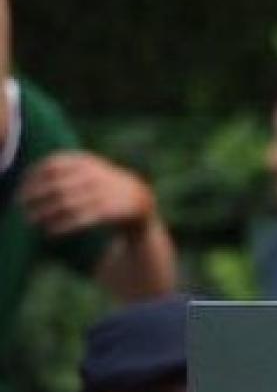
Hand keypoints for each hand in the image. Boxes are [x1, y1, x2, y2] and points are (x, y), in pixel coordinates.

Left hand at [20, 151, 157, 236]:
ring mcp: (104, 192)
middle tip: (23, 209)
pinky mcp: (111, 210)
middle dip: (36, 198)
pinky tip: (51, 231)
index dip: (32, 179)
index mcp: (87, 161)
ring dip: (46, 214)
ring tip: (33, 222)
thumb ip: (64, 167)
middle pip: (56, 185)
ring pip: (67, 203)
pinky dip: (63, 225)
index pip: (52, 165)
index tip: (20, 193)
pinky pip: (81, 218)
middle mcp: (95, 174)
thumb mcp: (88, 169)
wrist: (140, 200)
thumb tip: (27, 176)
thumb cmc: (103, 187)